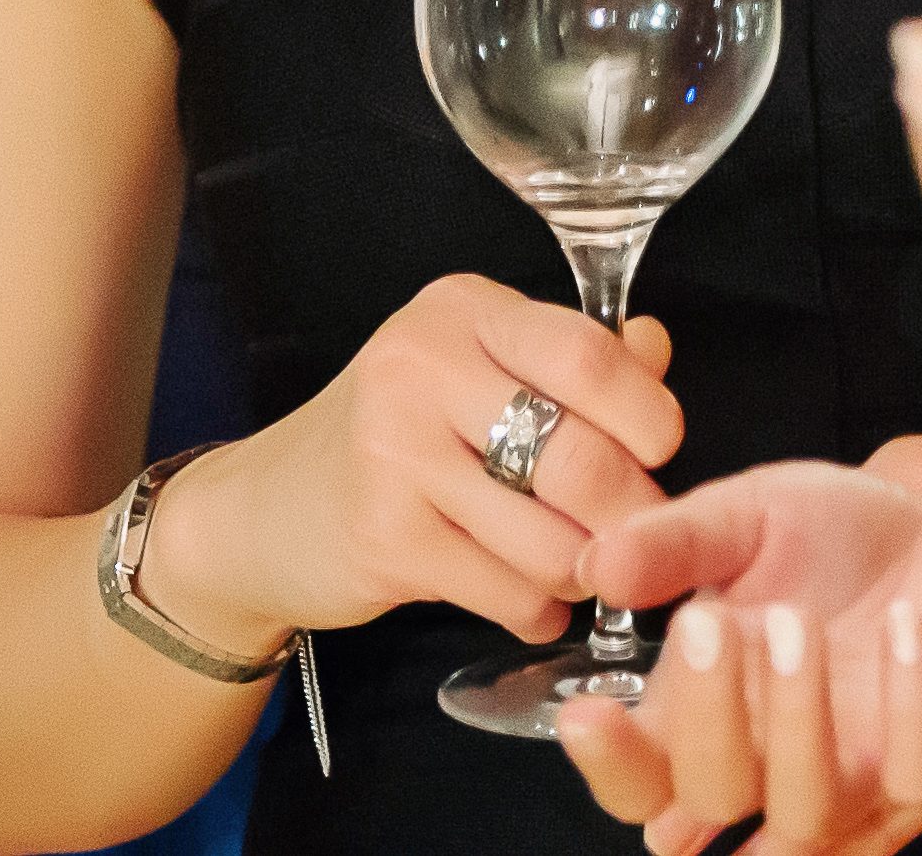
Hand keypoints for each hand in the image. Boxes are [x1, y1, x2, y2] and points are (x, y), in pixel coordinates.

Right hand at [150, 277, 682, 652]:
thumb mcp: (476, 370)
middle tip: (641, 534)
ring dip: (582, 569)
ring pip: (549, 537)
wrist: (258, 515)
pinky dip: (536, 608)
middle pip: (578, 454)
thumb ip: (573, 360)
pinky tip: (530, 601)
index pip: (586, 351)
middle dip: (629, 510)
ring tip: (577, 568)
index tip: (663, 448)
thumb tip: (656, 347)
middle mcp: (422, 369)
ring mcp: (394, 455)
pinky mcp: (382, 538)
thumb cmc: (392, 437)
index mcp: (462, 313)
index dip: (645, 410)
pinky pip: (505, 590)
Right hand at [557, 465, 921, 854]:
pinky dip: (910, 703)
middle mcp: (769, 765)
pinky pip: (913, 774)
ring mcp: (852, 780)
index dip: (609, 763)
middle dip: (703, 720)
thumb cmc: (845, 540)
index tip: (589, 709)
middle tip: (711, 622)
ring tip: (799, 622)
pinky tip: (908, 626)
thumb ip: (677, 543)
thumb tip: (598, 564)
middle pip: (706, 803)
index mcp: (705, 716)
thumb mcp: (752, 515)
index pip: (636, 783)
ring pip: (804, 817)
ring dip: (796, 726)